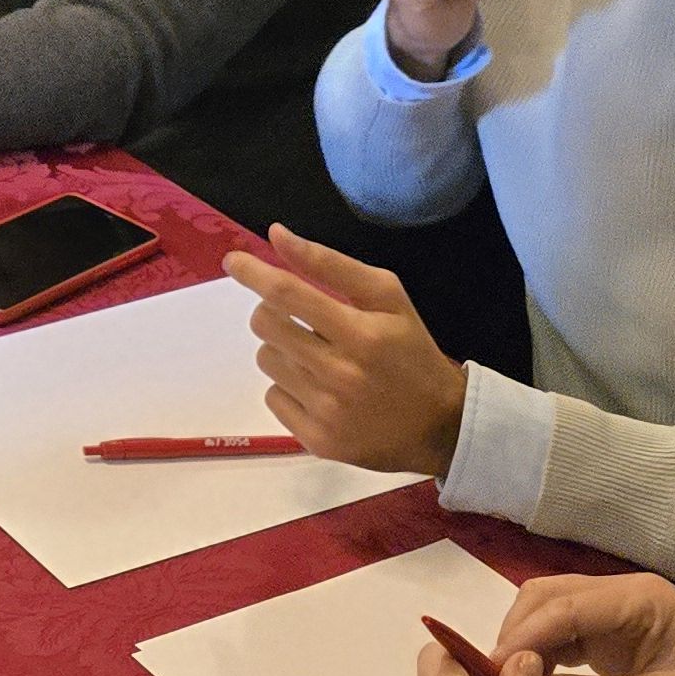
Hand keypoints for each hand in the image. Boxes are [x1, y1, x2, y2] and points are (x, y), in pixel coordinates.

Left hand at [223, 225, 465, 475]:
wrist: (441, 426)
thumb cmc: (411, 352)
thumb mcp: (388, 298)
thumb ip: (331, 264)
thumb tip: (277, 235)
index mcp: (362, 333)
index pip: (288, 294)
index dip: (253, 273)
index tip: (233, 262)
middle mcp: (341, 374)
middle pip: (266, 326)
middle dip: (272, 312)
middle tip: (297, 318)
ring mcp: (327, 412)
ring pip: (266, 360)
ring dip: (283, 350)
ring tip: (317, 356)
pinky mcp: (318, 441)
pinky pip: (273, 397)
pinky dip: (289, 387)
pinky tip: (320, 389)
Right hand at [494, 574, 674, 675]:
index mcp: (641, 599)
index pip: (566, 605)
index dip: (525, 635)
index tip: (493, 668)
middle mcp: (623, 595)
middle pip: (550, 597)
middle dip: (518, 632)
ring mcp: (617, 614)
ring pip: (552, 612)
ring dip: (527, 641)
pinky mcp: (614, 635)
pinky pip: (566, 634)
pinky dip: (544, 654)